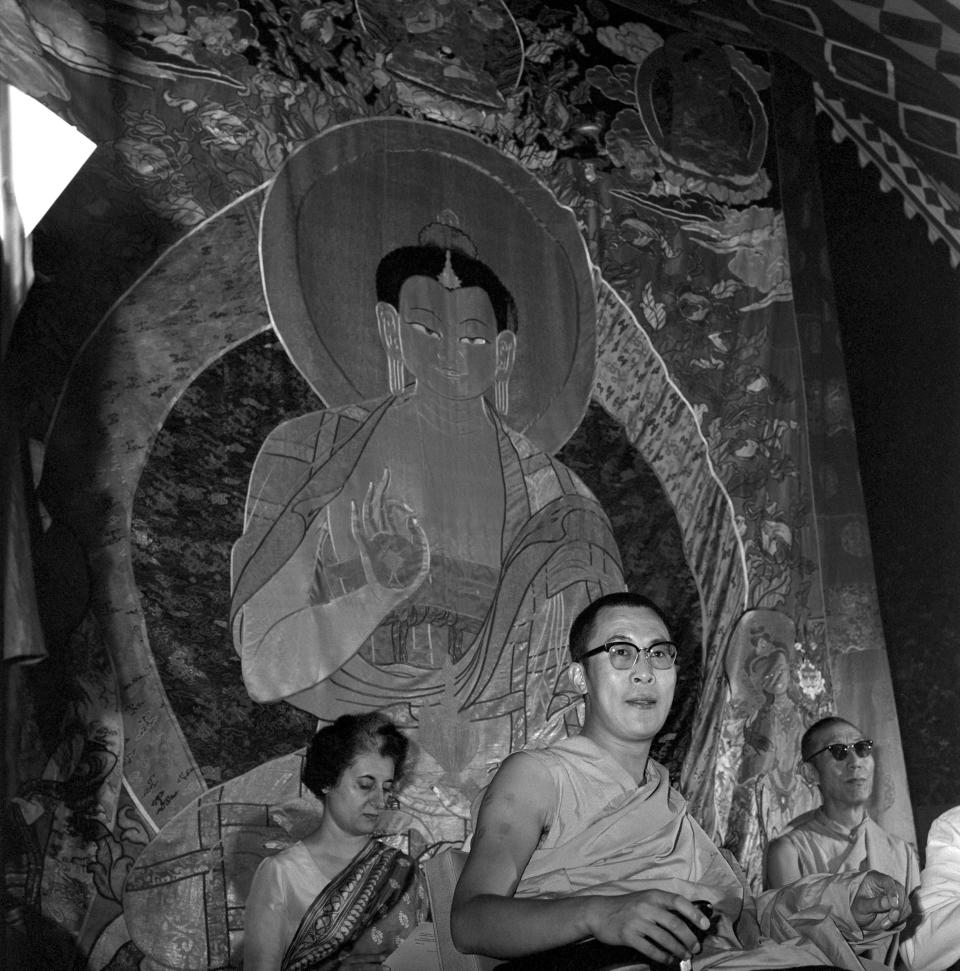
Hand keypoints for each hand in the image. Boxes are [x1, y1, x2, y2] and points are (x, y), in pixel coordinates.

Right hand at [351, 469, 429, 597]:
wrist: (393, 595)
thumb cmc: (407, 580)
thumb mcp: (422, 558)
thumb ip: (420, 538)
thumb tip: (414, 518)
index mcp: (393, 536)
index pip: (393, 512)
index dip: (400, 505)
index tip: (410, 511)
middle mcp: (382, 536)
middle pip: (380, 507)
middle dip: (383, 488)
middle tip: (386, 471)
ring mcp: (373, 542)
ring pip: (370, 514)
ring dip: (372, 497)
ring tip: (374, 481)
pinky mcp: (366, 550)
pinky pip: (358, 531)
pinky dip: (354, 517)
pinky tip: (355, 503)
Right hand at [588, 891, 711, 964]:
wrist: (599, 912)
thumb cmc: (626, 906)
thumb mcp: (644, 899)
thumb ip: (663, 906)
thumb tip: (689, 918)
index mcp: (652, 895)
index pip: (678, 901)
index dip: (694, 913)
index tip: (705, 925)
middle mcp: (646, 906)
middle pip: (675, 924)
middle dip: (689, 939)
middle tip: (695, 948)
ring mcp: (637, 921)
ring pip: (665, 939)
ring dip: (678, 950)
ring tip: (684, 956)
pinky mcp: (629, 935)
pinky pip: (651, 949)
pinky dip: (663, 956)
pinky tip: (668, 959)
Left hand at [851, 870, 909, 931]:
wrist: (858, 917)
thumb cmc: (856, 908)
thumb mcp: (861, 906)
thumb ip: (874, 903)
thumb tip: (888, 902)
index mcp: (874, 879)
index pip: (887, 881)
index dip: (892, 892)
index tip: (894, 905)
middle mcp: (886, 884)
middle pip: (899, 892)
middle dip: (897, 908)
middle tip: (891, 919)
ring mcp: (894, 894)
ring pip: (905, 903)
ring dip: (898, 916)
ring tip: (884, 924)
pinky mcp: (900, 905)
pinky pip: (906, 911)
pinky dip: (900, 919)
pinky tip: (888, 923)